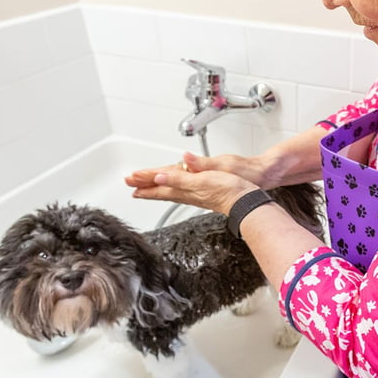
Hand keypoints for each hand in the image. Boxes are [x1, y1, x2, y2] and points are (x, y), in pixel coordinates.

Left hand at [125, 151, 272, 189]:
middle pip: (162, 189)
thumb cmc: (229, 190)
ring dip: (156, 188)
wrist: (246, 200)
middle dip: (146, 185)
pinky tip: (175, 187)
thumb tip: (160, 177)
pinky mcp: (205, 193)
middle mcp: (188, 192)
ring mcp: (196, 194)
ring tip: (145, 188)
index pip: (160, 183)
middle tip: (131, 183)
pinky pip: (181, 190)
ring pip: (170, 190)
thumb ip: (180, 178)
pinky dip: (172, 188)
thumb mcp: (203, 179)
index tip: (131, 178)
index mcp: (186, 188)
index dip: (145, 180)